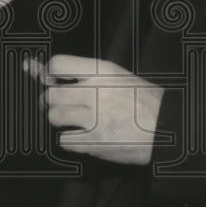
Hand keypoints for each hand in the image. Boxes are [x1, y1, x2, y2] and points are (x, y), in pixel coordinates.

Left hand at [27, 54, 167, 164]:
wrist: (170, 127)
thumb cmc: (144, 101)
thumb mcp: (117, 77)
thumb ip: (82, 74)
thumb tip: (35, 67)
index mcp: (102, 71)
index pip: (58, 64)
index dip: (49, 74)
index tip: (52, 81)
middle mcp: (96, 91)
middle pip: (51, 94)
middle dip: (52, 102)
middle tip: (63, 106)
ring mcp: (95, 118)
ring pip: (54, 117)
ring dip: (60, 122)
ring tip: (75, 122)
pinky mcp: (96, 142)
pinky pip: (64, 141)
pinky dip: (70, 142)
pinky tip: (83, 138)